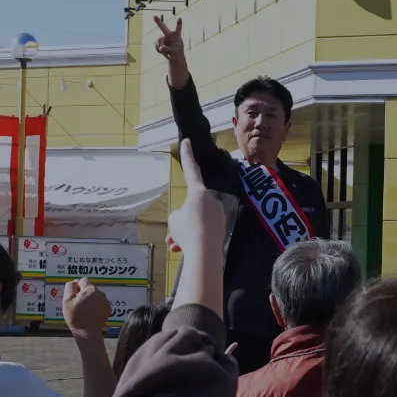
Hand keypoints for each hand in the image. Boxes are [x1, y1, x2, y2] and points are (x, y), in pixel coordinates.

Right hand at [62, 280, 109, 338]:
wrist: (87, 332)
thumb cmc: (75, 317)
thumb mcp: (67, 301)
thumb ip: (70, 288)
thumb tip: (74, 282)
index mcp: (90, 289)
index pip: (83, 280)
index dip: (77, 287)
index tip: (74, 296)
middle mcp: (101, 293)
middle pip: (90, 287)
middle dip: (84, 293)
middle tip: (78, 304)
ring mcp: (106, 301)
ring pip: (95, 295)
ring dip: (90, 299)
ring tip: (84, 310)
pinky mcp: (108, 308)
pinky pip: (100, 302)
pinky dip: (95, 305)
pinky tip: (90, 314)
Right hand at [152, 12, 189, 80]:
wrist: (174, 57)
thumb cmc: (177, 54)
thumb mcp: (174, 53)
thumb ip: (168, 50)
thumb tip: (161, 48)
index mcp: (177, 37)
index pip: (178, 30)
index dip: (179, 24)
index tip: (180, 18)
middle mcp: (169, 35)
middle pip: (163, 28)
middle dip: (158, 22)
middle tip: (154, 16)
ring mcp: (164, 38)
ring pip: (159, 40)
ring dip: (160, 46)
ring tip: (163, 51)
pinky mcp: (159, 42)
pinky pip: (156, 45)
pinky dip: (157, 49)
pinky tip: (161, 51)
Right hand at [167, 143, 232, 285]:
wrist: (204, 255)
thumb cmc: (187, 232)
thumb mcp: (174, 220)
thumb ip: (180, 215)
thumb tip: (188, 220)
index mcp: (198, 192)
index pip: (191, 169)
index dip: (187, 155)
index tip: (188, 141)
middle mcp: (211, 200)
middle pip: (190, 207)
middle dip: (180, 221)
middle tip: (175, 235)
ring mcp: (218, 214)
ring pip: (195, 221)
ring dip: (185, 232)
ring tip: (179, 243)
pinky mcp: (222, 227)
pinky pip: (203, 231)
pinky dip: (193, 239)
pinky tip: (185, 248)